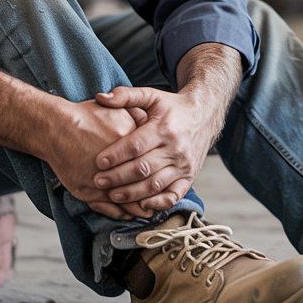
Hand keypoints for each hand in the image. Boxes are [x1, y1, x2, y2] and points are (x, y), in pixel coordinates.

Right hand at [41, 100, 154, 220]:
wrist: (57, 127)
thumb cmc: (86, 116)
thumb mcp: (117, 110)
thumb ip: (137, 116)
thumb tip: (151, 123)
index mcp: (130, 147)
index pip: (152, 165)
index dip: (161, 174)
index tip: (165, 176)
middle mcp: (119, 168)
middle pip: (143, 187)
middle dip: (153, 195)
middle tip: (161, 200)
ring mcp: (103, 183)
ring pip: (128, 203)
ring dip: (139, 207)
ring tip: (147, 210)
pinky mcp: (88, 193)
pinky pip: (110, 209)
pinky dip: (120, 213)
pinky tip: (127, 213)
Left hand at [91, 86, 220, 212]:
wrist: (204, 116)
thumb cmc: (171, 107)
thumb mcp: (151, 95)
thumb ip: (125, 95)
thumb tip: (100, 97)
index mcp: (164, 129)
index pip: (136, 146)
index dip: (116, 155)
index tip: (98, 162)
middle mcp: (175, 149)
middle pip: (143, 168)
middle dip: (118, 177)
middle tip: (98, 181)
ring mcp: (184, 165)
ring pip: (155, 185)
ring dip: (132, 193)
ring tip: (112, 195)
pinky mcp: (189, 177)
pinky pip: (173, 196)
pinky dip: (157, 204)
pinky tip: (141, 207)